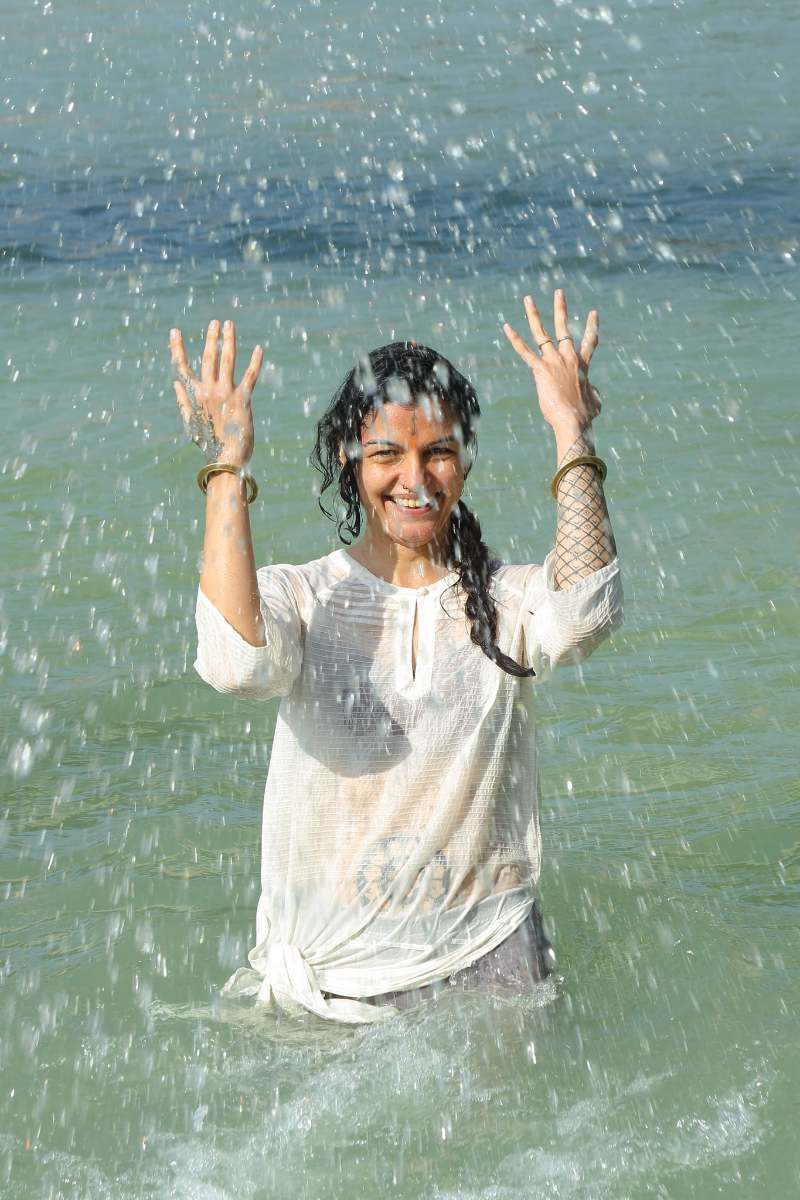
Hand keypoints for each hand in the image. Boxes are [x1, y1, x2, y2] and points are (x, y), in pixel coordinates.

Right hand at [169, 319, 262, 466]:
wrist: (225, 459)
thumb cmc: (209, 444)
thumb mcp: (191, 423)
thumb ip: (183, 401)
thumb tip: (176, 383)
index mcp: (195, 396)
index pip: (183, 368)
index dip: (178, 349)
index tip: (175, 332)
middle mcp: (209, 391)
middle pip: (209, 358)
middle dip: (211, 338)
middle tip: (215, 322)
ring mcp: (226, 394)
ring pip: (227, 361)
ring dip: (228, 341)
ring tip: (230, 325)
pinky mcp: (243, 400)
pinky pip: (250, 376)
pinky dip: (255, 362)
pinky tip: (259, 348)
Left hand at [503, 290, 600, 435]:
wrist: (574, 421)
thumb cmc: (585, 416)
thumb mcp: (595, 402)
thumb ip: (593, 393)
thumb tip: (593, 395)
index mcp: (582, 365)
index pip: (589, 342)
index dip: (592, 327)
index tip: (593, 312)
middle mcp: (568, 358)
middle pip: (563, 328)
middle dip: (560, 309)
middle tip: (558, 293)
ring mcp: (554, 361)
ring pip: (542, 332)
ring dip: (533, 314)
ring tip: (528, 299)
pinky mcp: (540, 370)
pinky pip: (525, 352)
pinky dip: (515, 339)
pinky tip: (506, 327)